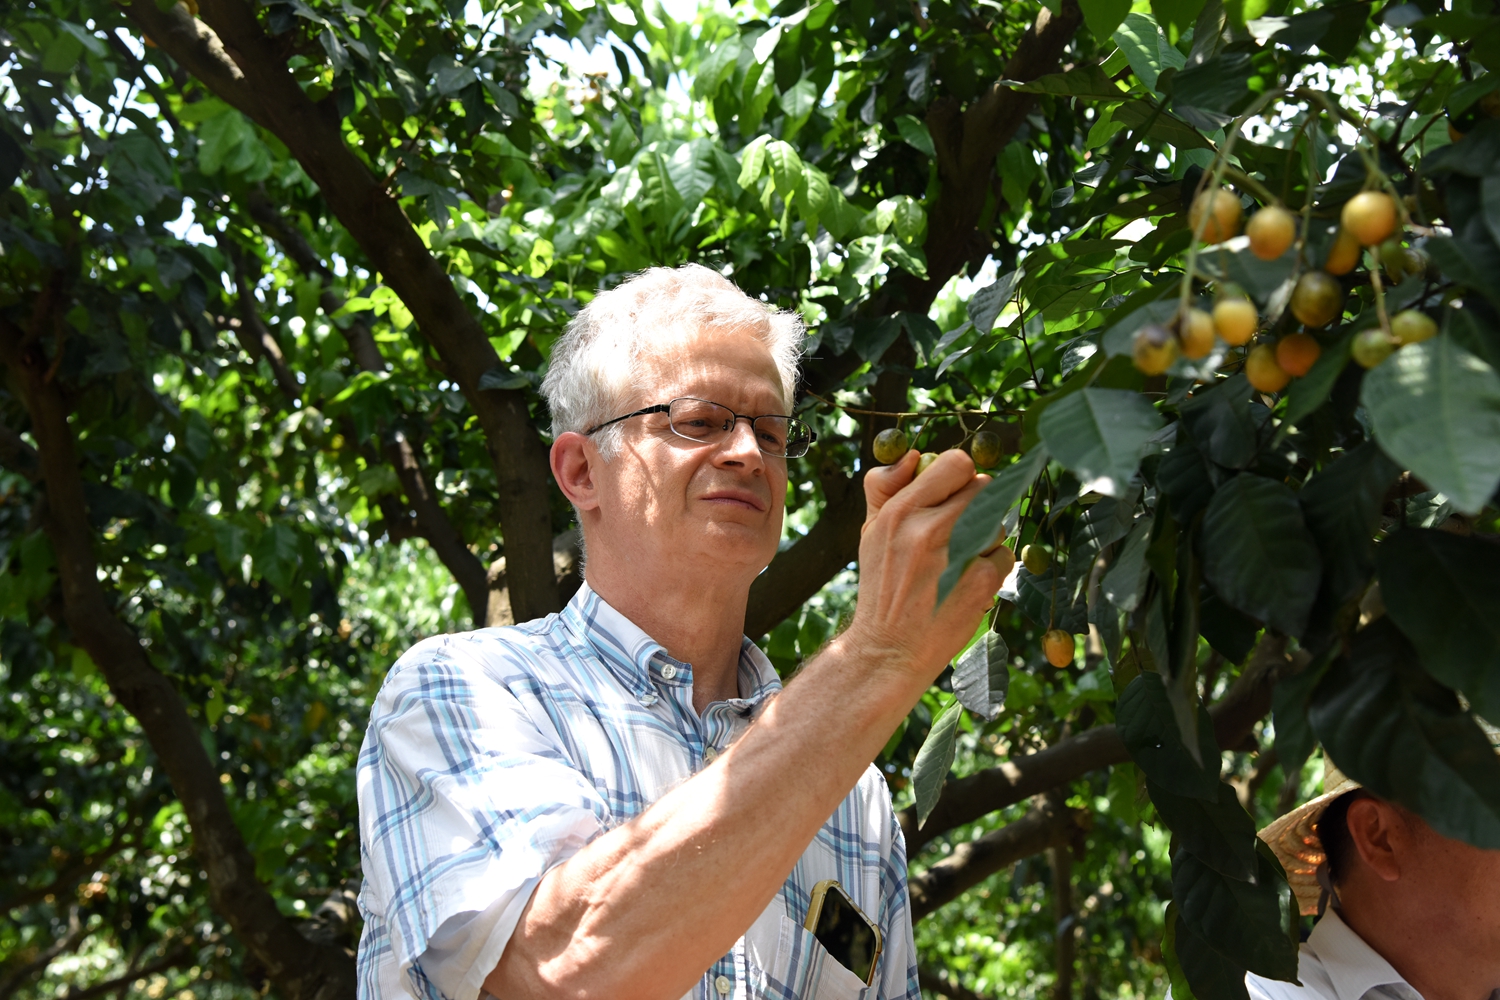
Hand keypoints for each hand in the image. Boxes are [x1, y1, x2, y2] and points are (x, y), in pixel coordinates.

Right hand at [844, 448, 1003, 686]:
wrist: (888, 648)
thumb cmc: (883, 586)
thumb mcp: (871, 532)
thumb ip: (886, 487)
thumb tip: (913, 455)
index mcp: (900, 510)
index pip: (955, 463)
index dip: (961, 476)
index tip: (954, 495)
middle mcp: (928, 528)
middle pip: (984, 488)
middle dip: (977, 507)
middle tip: (960, 533)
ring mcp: (957, 554)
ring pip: (998, 522)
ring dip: (986, 540)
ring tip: (958, 563)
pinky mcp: (981, 580)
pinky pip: (1005, 556)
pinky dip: (992, 570)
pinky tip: (967, 585)